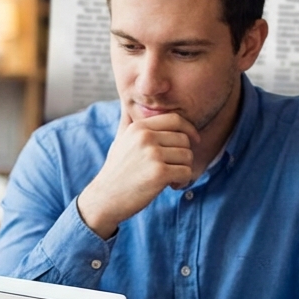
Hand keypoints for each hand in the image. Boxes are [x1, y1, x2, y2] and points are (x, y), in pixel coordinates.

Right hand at [76, 111, 199, 238]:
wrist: (104, 198)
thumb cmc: (116, 171)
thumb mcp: (120, 140)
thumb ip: (127, 121)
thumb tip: (127, 100)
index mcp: (139, 127)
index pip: (175, 119)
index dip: (189, 129)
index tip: (194, 141)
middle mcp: (145, 137)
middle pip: (184, 139)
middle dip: (183, 156)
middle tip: (172, 168)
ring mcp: (152, 154)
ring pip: (187, 156)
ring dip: (183, 169)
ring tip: (169, 178)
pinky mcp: (159, 173)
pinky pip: (186, 172)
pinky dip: (182, 181)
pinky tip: (170, 186)